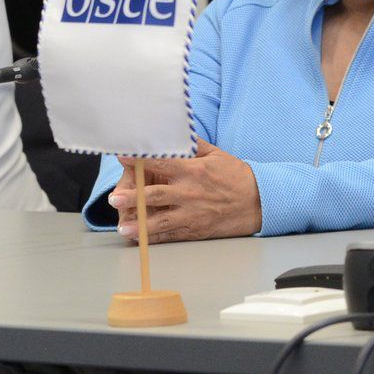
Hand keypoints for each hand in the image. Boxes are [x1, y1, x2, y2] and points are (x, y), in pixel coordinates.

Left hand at [107, 140, 261, 242]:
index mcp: (193, 171)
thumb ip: (194, 145)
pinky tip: (140, 240)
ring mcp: (191, 214)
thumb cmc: (237, 177)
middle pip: (154, 196)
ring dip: (139, 224)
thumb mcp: (217, 155)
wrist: (258, 202)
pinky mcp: (195, 229)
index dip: (139, 160)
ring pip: (160, 221)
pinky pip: (171, 235)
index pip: (161, 164)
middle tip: (114, 199)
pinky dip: (155, 239)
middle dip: (132, 197)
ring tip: (122, 229)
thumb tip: (176, 132)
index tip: (122, 156)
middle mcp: (189, 193)